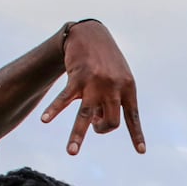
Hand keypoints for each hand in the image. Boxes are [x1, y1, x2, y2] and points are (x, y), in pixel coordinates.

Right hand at [41, 21, 146, 155]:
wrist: (90, 33)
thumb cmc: (106, 59)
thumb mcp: (118, 77)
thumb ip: (112, 100)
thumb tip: (98, 121)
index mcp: (127, 88)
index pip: (133, 117)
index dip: (137, 135)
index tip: (141, 152)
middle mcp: (114, 87)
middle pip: (111, 122)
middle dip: (102, 129)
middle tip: (95, 126)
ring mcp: (95, 83)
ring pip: (86, 116)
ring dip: (77, 136)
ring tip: (71, 152)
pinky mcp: (77, 78)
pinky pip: (64, 99)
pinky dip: (54, 110)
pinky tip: (45, 120)